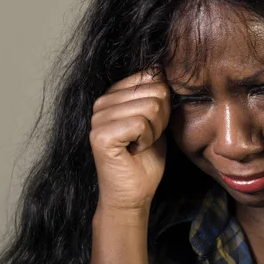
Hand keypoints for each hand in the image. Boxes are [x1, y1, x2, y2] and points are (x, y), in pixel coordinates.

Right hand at [89, 68, 169, 210]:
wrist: (134, 193)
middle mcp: (102, 101)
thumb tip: (165, 70)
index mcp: (114, 93)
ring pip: (151, 107)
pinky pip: (140, 123)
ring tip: (140, 144)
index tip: (154, 124)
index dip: (164, 102)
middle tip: (147, 137)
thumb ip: (158, 95)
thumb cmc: (146, 158)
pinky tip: (135, 150)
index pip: (152, 75)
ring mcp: (98, 118)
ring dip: (155, 131)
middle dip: (162, 118)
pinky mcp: (100, 135)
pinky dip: (147, 140)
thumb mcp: (157, 120)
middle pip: (156, 91)